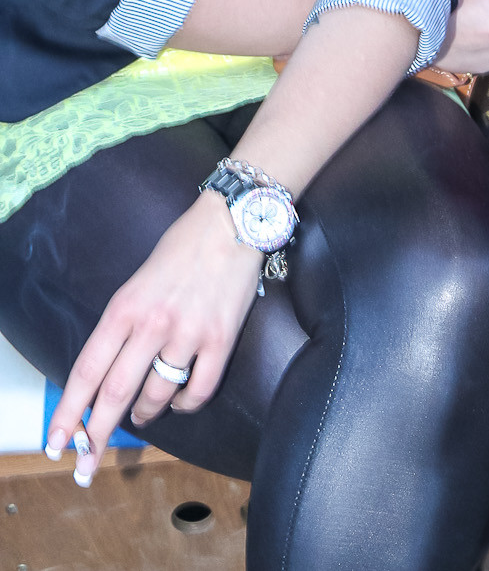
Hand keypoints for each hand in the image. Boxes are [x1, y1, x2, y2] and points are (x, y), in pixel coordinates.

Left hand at [44, 192, 261, 484]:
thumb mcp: (136, 282)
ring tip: (140, 416)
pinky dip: (186, 404)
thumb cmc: (181, 248)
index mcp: (125, 307)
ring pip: (157, 396)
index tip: (56, 440)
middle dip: (97, 434)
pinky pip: (199, 390)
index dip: (69, 411)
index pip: (87, 370)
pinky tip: (180, 402)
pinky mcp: (221, 339)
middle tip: (85, 464)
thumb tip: (109, 371)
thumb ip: (123, 324)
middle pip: (116, 393)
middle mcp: (153, 324)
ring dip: (144, 414)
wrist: (232, 223)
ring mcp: (189, 333)